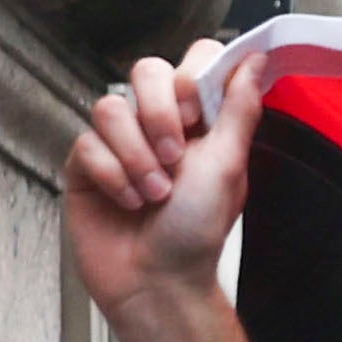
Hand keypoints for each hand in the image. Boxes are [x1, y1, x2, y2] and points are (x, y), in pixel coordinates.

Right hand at [62, 45, 267, 341]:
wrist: (158, 282)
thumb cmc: (196, 233)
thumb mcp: (229, 166)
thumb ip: (239, 108)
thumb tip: (255, 59)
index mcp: (198, 121)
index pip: (192, 61)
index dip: (190, 77)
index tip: (196, 114)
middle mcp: (157, 125)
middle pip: (145, 72)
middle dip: (159, 114)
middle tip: (173, 158)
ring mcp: (119, 143)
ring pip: (110, 108)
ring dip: (135, 155)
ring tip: (152, 193)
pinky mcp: (87, 166)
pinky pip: (86, 143)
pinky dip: (111, 174)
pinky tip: (127, 201)